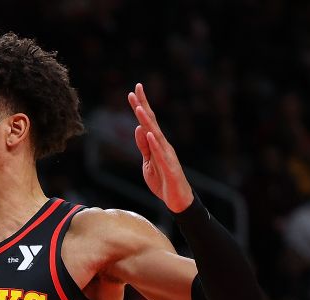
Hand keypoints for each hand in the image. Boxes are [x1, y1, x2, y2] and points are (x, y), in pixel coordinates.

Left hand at [128, 83, 193, 212]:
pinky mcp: (169, 167)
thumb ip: (144, 147)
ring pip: (155, 134)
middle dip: (143, 105)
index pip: (147, 122)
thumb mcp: (148, 163)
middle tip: (136, 88)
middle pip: (151, 122)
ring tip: (139, 107)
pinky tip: (149, 133)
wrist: (177, 200)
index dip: (140, 107)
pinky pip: (160, 154)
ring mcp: (167, 155)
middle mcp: (163, 145)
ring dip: (147, 121)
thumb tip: (139, 129)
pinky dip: (154, 143)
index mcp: (157, 144)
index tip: (132, 92)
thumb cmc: (163, 180)